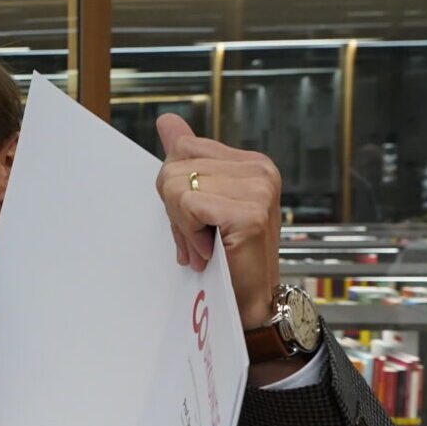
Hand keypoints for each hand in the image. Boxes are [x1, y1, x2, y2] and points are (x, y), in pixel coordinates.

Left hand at [154, 113, 282, 330]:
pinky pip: (190, 206)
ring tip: (207, 243)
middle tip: (199, 236)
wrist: (249, 304)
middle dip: (174, 206)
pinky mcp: (250, 214)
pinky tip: (210, 248)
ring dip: (182, 223)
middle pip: (176, 164)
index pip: (184, 148)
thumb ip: (187, 161)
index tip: (196, 217)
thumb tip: (167, 121)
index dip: (175, 188)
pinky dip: (189, 232)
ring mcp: (258, 190)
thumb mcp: (202, 202)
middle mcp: (259, 170)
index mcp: (250, 163)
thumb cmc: (228, 259)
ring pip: (178, 185)